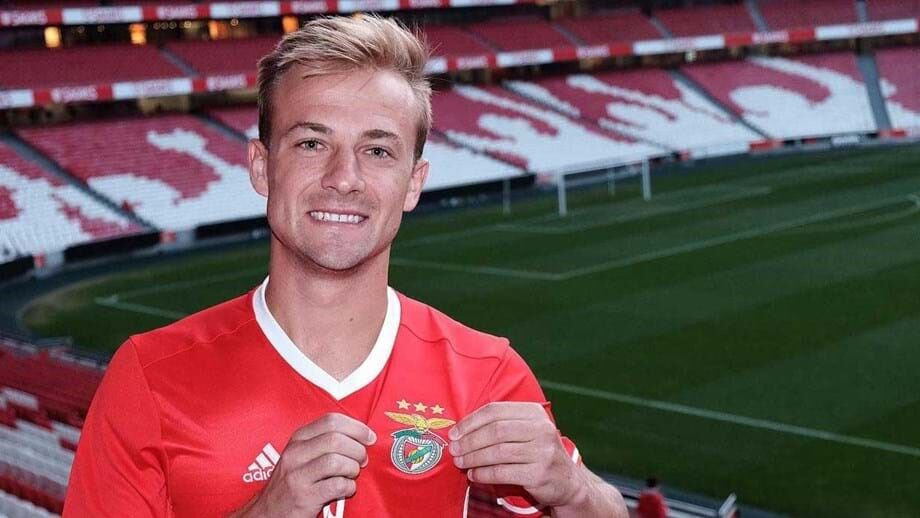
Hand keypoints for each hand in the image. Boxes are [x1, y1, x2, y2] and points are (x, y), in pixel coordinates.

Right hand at [231, 413, 375, 516]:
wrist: (267, 512)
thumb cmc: (291, 482)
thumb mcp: (301, 454)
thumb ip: (324, 442)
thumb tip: (360, 436)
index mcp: (298, 439)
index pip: (331, 421)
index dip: (356, 427)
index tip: (368, 437)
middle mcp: (296, 453)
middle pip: (336, 439)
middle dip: (358, 449)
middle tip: (362, 460)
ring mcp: (298, 475)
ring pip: (337, 461)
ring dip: (352, 468)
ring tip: (352, 474)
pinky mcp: (304, 497)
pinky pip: (337, 485)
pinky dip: (349, 487)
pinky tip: (346, 489)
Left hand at [448, 402, 581, 507]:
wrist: (567, 481)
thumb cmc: (538, 453)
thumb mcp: (526, 431)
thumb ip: (501, 425)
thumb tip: (461, 430)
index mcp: (534, 412)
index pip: (495, 411)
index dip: (471, 421)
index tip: (455, 433)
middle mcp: (541, 429)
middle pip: (495, 431)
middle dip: (470, 441)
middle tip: (454, 449)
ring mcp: (542, 451)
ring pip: (497, 452)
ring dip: (473, 458)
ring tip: (460, 462)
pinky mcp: (539, 473)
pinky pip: (503, 472)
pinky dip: (483, 474)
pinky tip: (474, 475)